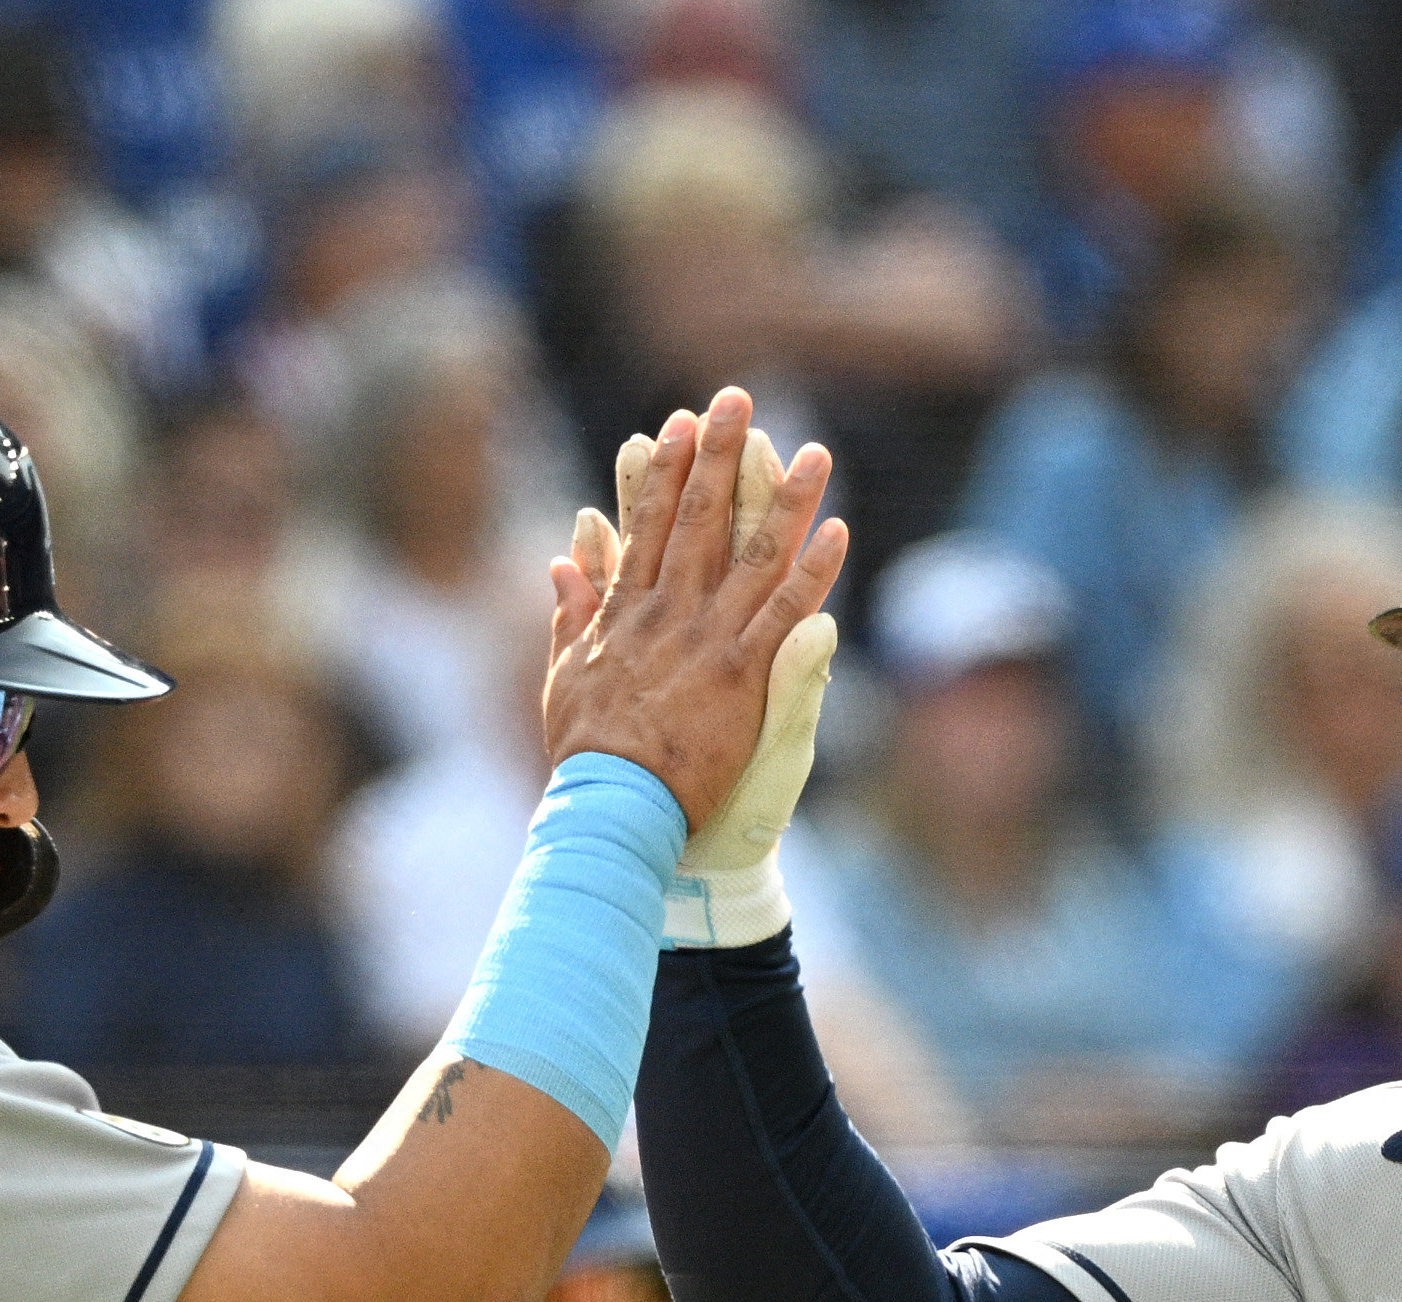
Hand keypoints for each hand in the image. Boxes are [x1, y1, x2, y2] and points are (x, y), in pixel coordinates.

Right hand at [539, 387, 846, 834]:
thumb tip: (563, 559)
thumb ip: (571, 613)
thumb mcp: (564, 674)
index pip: (647, 523)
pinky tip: (838, 532)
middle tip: (739, 399)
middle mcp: (669, 611)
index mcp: (626, 610)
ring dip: (786, 499)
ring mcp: (708, 638)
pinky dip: (813, 572)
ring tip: (814, 453)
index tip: (681, 424)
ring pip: (754, 554)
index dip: (666, 469)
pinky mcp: (743, 673)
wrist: (613, 802)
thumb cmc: (587, 751)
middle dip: (721, 455)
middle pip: (699, 518)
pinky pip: (786, 613)